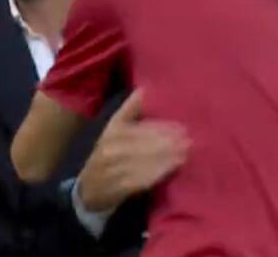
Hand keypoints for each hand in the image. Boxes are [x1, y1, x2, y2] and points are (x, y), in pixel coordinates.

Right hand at [78, 90, 189, 212]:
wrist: (89, 189)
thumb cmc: (107, 152)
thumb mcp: (114, 128)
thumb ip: (129, 110)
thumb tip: (143, 89)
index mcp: (111, 133)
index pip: (140, 130)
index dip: (161, 129)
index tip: (182, 128)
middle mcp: (110, 150)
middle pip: (143, 146)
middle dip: (168, 144)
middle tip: (188, 141)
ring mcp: (114, 170)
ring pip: (144, 163)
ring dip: (167, 158)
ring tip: (185, 153)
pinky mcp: (119, 188)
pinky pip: (142, 179)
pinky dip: (159, 173)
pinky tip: (174, 168)